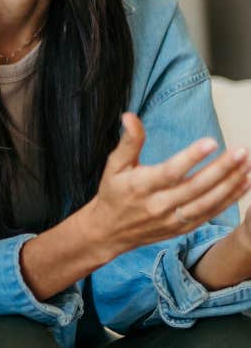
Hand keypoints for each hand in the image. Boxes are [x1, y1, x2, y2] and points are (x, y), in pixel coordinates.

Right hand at [86, 112, 250, 257]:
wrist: (109, 231)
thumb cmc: (113, 192)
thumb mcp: (114, 165)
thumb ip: (128, 142)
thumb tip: (130, 116)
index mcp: (141, 186)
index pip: (170, 172)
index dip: (191, 158)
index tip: (211, 142)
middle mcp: (158, 205)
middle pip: (195, 187)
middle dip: (221, 170)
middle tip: (241, 152)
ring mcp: (171, 219)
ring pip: (206, 203)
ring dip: (230, 185)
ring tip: (246, 166)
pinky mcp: (181, 228)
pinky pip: (209, 214)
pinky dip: (228, 200)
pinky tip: (243, 185)